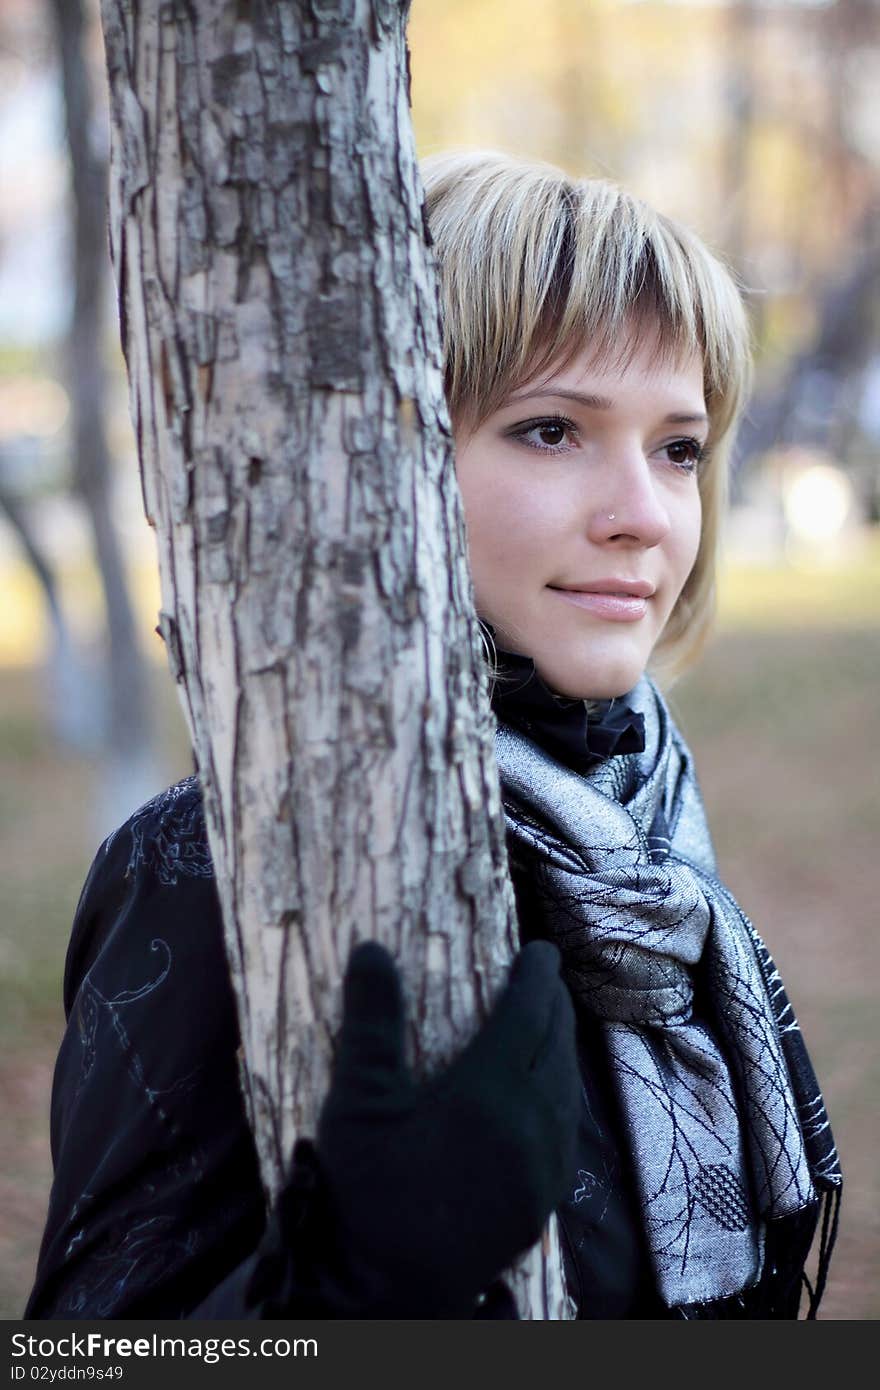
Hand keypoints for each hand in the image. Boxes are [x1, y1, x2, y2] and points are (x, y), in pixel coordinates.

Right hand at [314, 938, 579, 1316]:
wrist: (388, 1290)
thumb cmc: (366, 1192)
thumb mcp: (356, 1104)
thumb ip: (371, 1023)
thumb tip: (372, 949)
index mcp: (489, 1094)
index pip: (529, 1014)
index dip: (537, 975)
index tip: (540, 948)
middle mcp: (531, 1127)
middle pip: (557, 1046)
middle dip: (553, 1005)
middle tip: (543, 977)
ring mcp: (543, 1169)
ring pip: (568, 1088)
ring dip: (561, 1047)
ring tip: (547, 1023)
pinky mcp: (542, 1201)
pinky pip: (566, 1130)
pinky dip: (561, 1093)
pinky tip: (546, 1091)